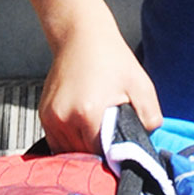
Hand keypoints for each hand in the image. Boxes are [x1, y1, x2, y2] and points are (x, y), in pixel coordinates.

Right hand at [38, 13, 160, 154]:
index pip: (99, 154)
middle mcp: (64, 118)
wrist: (81, 36)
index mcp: (88, 113)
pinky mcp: (44, 113)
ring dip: (82, 150)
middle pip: (82, 155)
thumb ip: (150, 118)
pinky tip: (84, 131)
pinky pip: (56, 140)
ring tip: (98, 138)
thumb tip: (145, 140)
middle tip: (113, 146)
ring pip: (67, 151)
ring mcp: (51, 117)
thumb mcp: (140, 85)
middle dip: (98, 154)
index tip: (123, 154)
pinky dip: (70, 141)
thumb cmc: (111, 58)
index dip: (113, 157)